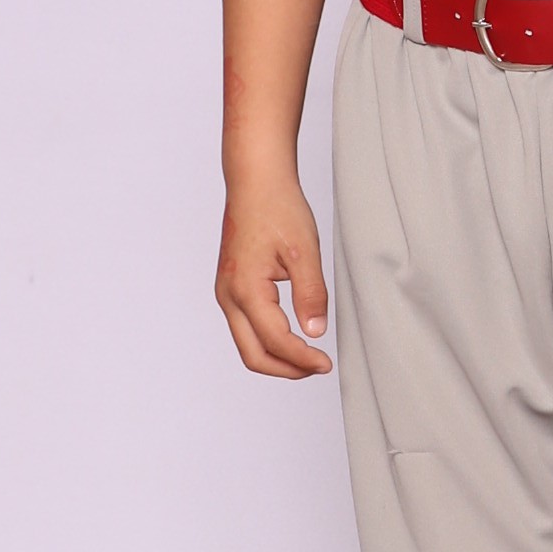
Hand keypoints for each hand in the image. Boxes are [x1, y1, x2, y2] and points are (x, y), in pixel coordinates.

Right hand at [216, 169, 332, 377]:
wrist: (255, 182)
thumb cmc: (277, 208)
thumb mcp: (303, 251)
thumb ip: (311, 294)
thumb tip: (315, 332)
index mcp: (245, 289)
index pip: (275, 341)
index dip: (302, 359)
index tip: (326, 363)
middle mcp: (228, 296)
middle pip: (252, 355)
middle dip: (286, 369)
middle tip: (317, 367)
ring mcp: (225, 293)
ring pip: (246, 344)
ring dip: (277, 357)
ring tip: (308, 357)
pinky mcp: (230, 287)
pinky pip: (245, 327)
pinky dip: (268, 341)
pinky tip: (292, 336)